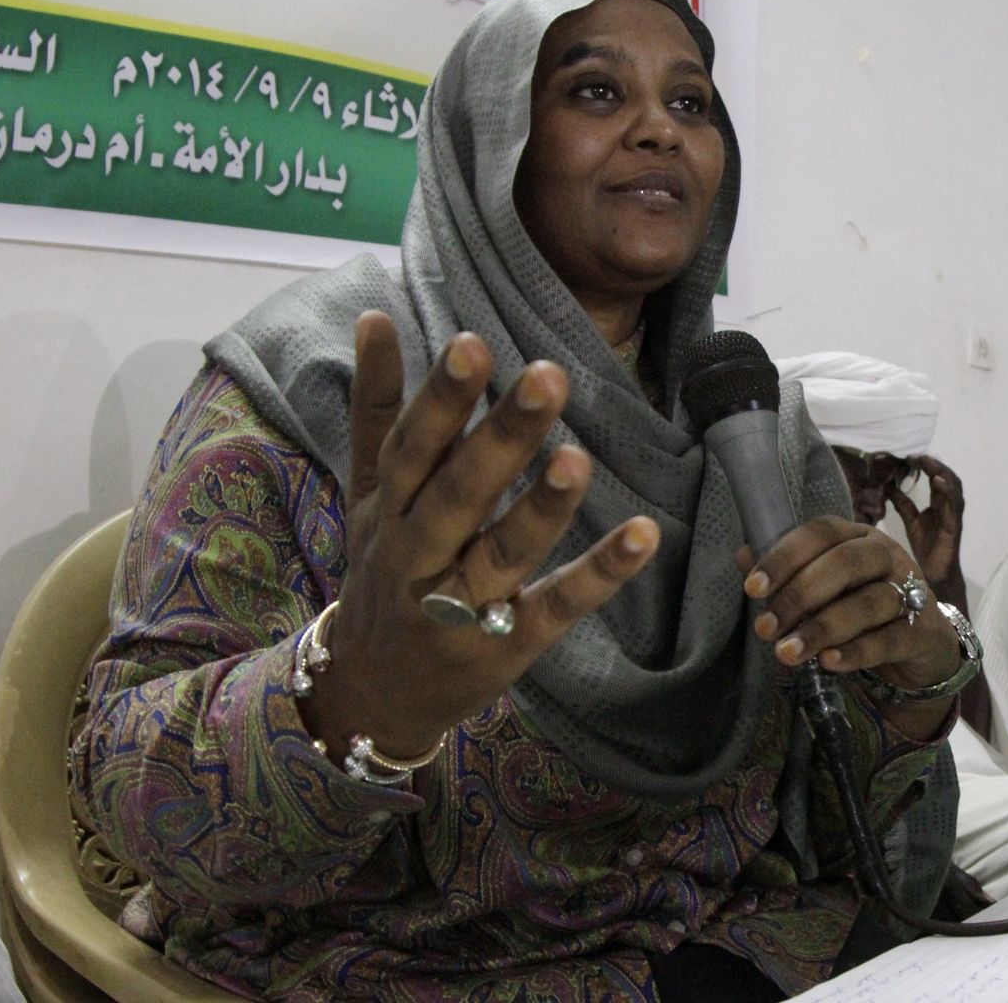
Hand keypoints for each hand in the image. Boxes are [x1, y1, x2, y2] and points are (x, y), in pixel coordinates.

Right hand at [305, 313, 659, 759]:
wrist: (370, 692)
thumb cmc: (384, 570)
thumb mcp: (365, 492)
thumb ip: (376, 408)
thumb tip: (374, 315)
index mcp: (388, 508)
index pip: (413, 446)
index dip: (441, 397)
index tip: (473, 340)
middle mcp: (418, 554)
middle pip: (458, 493)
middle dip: (499, 437)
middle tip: (546, 376)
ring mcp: (462, 604)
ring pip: (502, 552)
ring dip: (542, 507)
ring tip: (579, 457)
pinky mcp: (507, 644)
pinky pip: (556, 607)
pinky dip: (598, 574)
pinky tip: (642, 534)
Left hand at [743, 517, 961, 735]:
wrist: (923, 643)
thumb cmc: (864, 606)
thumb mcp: (827, 587)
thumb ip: (789, 572)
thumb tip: (743, 556)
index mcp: (858, 536)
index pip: (821, 532)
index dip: (785, 556)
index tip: (753, 588)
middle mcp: (887, 556)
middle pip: (845, 563)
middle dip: (799, 595)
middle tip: (765, 628)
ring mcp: (911, 591)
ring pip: (868, 603)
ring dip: (822, 628)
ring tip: (787, 653)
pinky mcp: (923, 631)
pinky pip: (889, 639)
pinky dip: (857, 651)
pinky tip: (828, 663)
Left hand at [887, 455, 965, 607]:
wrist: (934, 573)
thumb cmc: (926, 547)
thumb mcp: (910, 520)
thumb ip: (902, 503)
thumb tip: (887, 486)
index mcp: (940, 502)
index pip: (937, 477)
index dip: (927, 465)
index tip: (910, 456)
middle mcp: (950, 505)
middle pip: (947, 477)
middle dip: (934, 464)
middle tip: (917, 456)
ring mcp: (954, 514)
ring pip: (954, 487)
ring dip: (942, 472)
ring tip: (928, 462)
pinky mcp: (954, 525)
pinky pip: (953, 505)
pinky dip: (947, 492)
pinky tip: (938, 482)